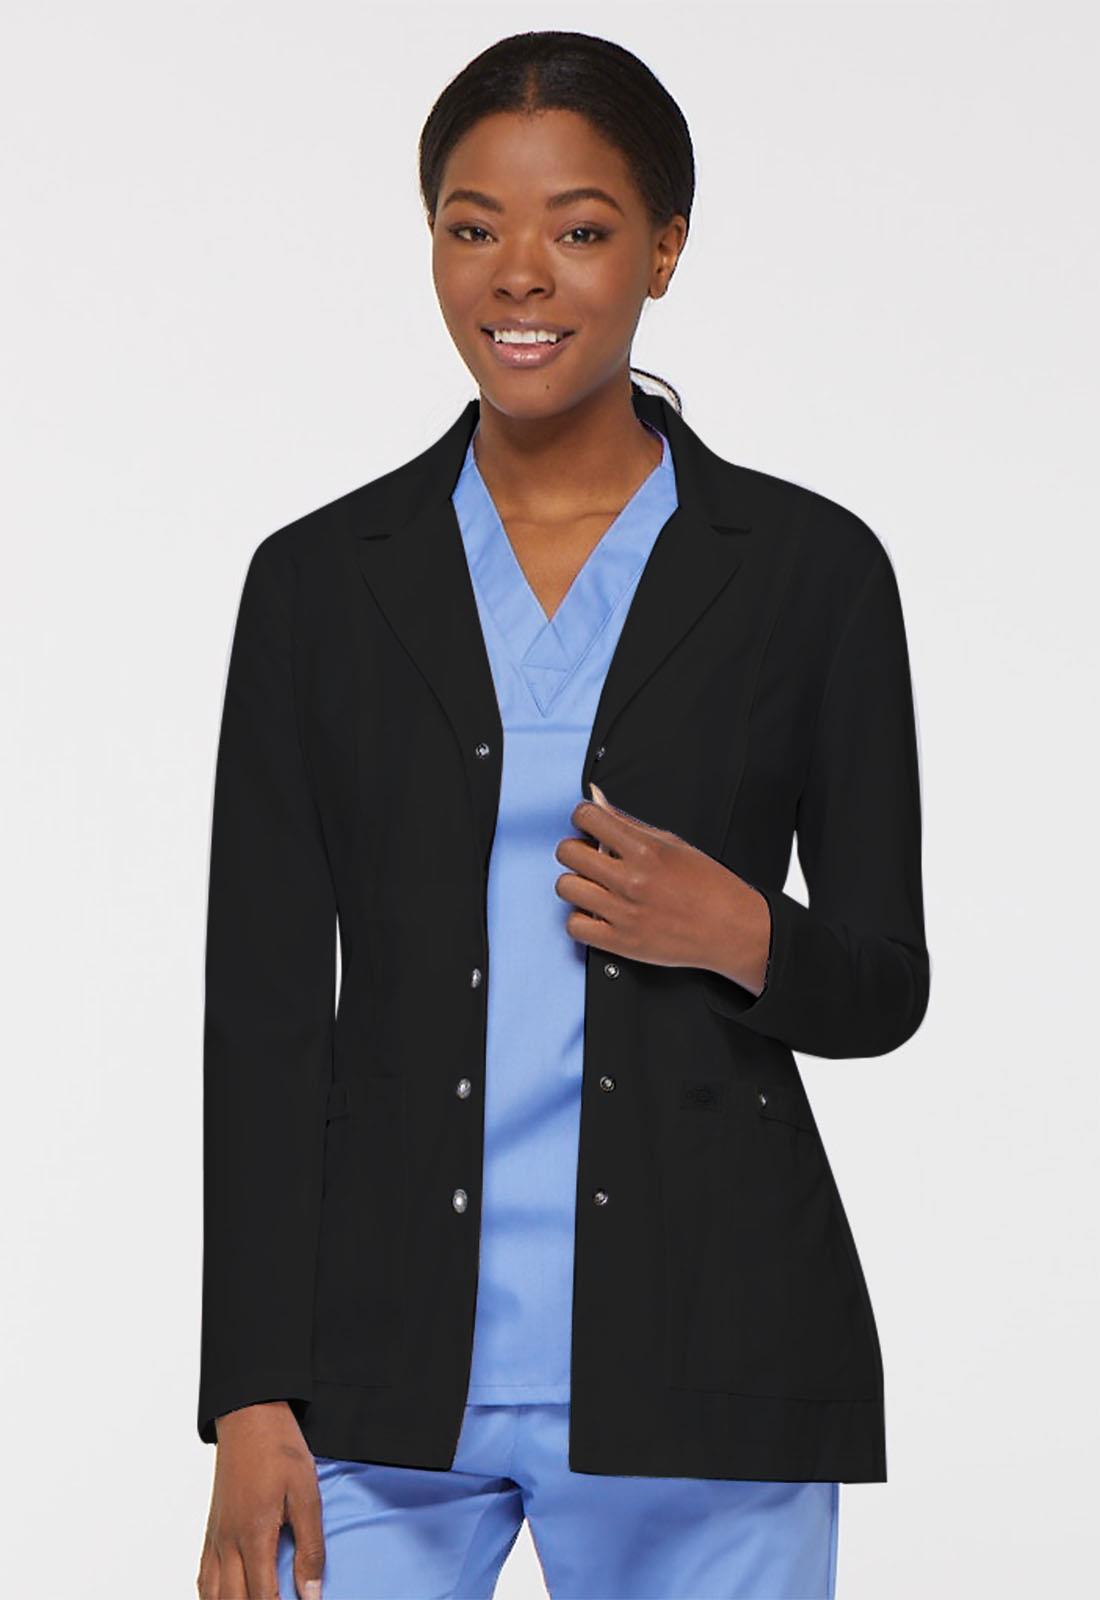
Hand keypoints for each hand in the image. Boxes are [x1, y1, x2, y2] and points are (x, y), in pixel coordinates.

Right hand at [197, 1401, 323, 1599]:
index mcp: (254, 1535)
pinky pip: (203, 1577)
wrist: (248, 1415)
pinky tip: (226, 1598)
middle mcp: (228, 1543)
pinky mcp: (211, 1530)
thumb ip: (310, 1547)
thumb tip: (312, 1593)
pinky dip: (212, 1597)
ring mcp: (216, 1538)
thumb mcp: (307, 1493)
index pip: (263, 1598)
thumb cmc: (279, 1449)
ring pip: (213, 1596)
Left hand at [554, 783, 769, 993]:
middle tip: (588, 855)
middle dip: (576, 849)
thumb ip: (630, 824)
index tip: (587, 824)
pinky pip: (575, 926)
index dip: (583, 818)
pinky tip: (595, 912)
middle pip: (568, 852)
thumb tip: (598, 802)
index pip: (588, 818)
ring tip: (593, 885)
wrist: (731, 928)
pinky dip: (580, 919)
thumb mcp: (673, 844)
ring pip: (566, 887)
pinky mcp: (621, 942)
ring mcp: (624, 912)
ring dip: (575, 883)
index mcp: (645, 850)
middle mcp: (631, 879)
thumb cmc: (709, 887)